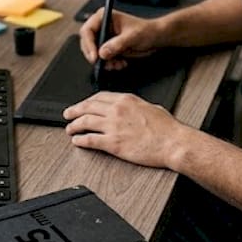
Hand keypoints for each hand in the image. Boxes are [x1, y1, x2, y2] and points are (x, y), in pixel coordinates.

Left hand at [63, 92, 187, 168]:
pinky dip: (80, 140)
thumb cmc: (167, 128)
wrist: (173, 142)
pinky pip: (90, 140)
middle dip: (74, 111)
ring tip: (69, 129)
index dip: (87, 101)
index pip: (99, 97)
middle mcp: (117, 111)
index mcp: (126, 100)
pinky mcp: (113, 143)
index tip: (82, 105)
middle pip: (87, 107)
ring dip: (74, 126)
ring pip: (85, 122)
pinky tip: (77, 141)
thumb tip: (130, 108)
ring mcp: (113, 127)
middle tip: (68, 114)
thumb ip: (136, 106)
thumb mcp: (150, 107)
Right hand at [78, 8, 162, 70]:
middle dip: (96, 55)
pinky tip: (121, 63)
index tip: (95, 56)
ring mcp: (105, 38)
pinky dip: (110, 64)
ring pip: (94, 53)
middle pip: (87, 43)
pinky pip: (102, 59)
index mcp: (104, 17)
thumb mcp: (133, 36)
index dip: (89, 44)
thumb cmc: (147, 31)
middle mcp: (102, 27)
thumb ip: (117, 44)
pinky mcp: (109, 48)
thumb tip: (103, 52)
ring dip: (104, 62)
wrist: (156, 38)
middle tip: (105, 64)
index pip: (88, 30)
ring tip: (117, 64)